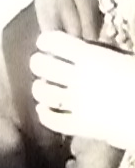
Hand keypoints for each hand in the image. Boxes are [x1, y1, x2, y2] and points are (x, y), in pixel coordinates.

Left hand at [31, 31, 134, 150]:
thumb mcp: (129, 59)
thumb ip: (107, 54)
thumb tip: (89, 49)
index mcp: (93, 57)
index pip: (54, 42)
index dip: (47, 42)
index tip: (47, 44)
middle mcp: (80, 78)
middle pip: (41, 65)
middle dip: (40, 64)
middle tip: (45, 66)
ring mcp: (80, 103)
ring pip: (42, 92)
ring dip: (41, 88)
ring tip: (45, 88)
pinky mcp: (83, 126)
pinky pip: (53, 120)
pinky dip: (45, 114)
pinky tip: (45, 110)